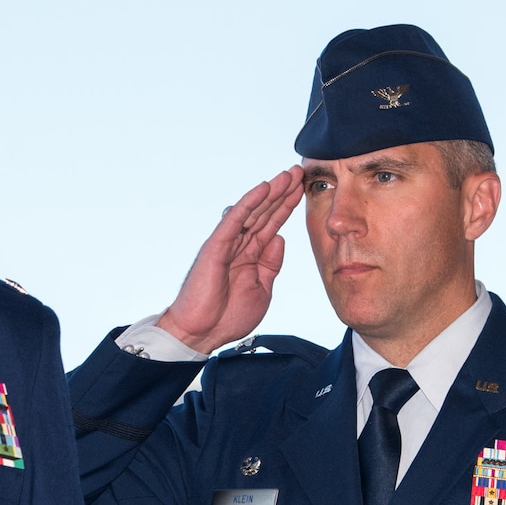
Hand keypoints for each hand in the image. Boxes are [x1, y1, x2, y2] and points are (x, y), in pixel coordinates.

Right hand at [156, 169, 305, 352]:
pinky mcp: (216, 246)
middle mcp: (240, 244)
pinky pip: (235, 220)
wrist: (202, 333)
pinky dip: (249, 203)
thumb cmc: (228, 315)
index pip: (273, 224)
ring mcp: (228, 243)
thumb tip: (279, 239)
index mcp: (251, 255)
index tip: (303, 189)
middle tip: (299, 171)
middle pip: (265, 212)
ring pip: (252, 211)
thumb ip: (271, 264)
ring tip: (288, 175)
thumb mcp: (262, 289)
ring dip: (270, 192)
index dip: (287, 207)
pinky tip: (263, 188)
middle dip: (283, 192)